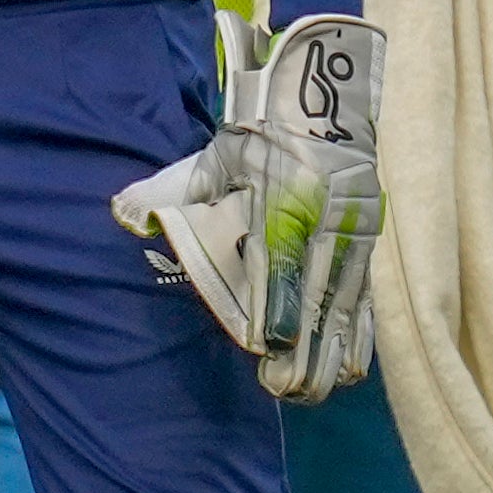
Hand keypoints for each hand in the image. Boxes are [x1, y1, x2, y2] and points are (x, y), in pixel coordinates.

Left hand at [111, 14, 385, 399]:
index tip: (267, 345)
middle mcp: (321, 218)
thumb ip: (170, 192)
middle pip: (313, 289)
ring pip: (343, 299)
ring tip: (312, 393)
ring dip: (330, 349)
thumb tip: (122, 212)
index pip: (278, 259)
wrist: (323, 98)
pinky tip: (352, 368)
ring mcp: (352, 230)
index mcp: (282, 198)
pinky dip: (360, 332)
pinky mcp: (369, 238)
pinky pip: (366, 292)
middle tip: (283, 390)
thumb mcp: (211, 158)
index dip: (276, 304)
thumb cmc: (256, 135)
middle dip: (302, 344)